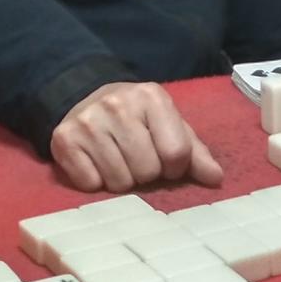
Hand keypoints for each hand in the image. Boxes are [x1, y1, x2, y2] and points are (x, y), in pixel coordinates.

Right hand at [51, 82, 222, 192]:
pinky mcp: (64, 139)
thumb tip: (215, 179)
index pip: (176, 154)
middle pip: (147, 171)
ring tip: (117, 160)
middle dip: (146, 174)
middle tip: (137, 159)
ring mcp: (88, 121)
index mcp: (152, 97)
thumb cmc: (138, 119)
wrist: (85, 98)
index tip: (165, 160)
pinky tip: (95, 163)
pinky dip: (95, 181)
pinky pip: (90, 184)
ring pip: (119, 183)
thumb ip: (195, 152)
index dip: (174, 167)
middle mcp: (118, 105)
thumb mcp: (170, 126)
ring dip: (122, 180)